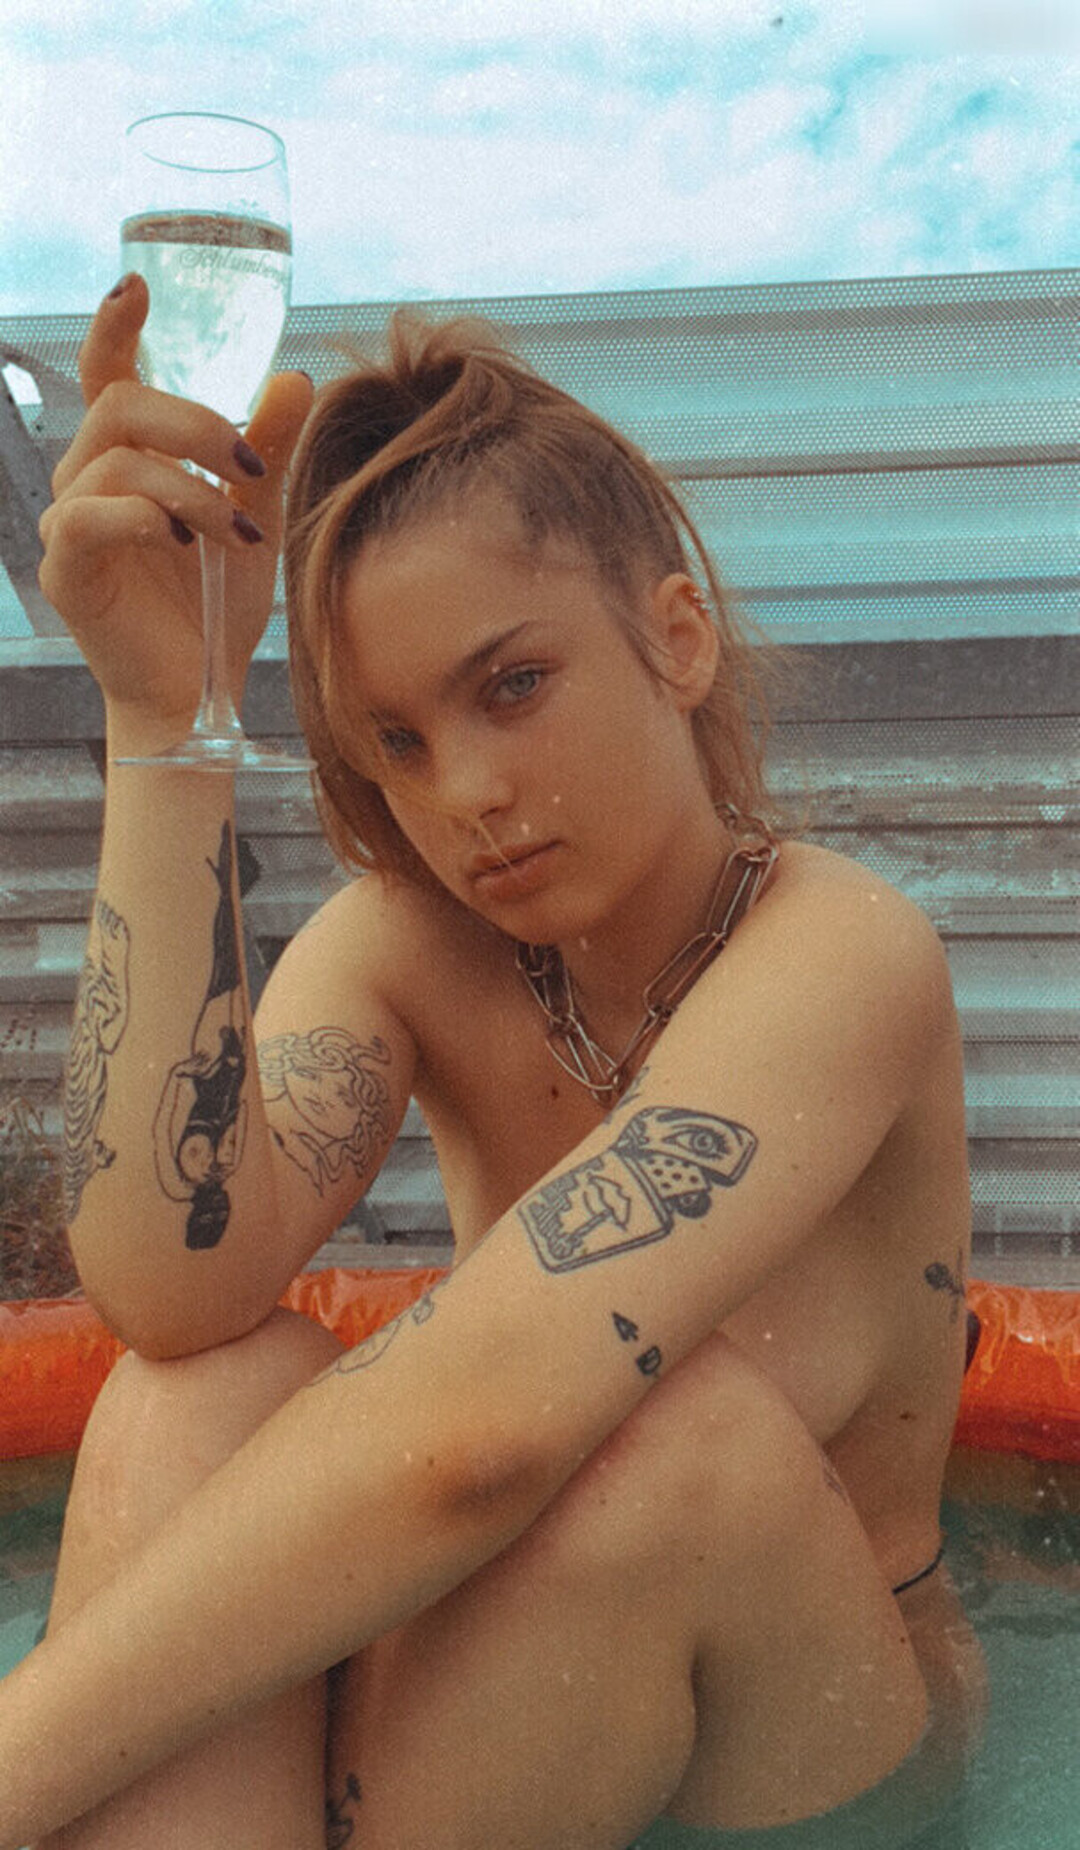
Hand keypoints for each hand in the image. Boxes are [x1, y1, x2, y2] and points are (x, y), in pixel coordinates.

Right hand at [38, 273, 313, 751]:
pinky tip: (187, 542)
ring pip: (117, 461)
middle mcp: (87, 476)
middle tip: (248, 465)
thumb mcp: (254, 513)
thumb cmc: (215, 603)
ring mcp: (69, 522)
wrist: (197, 688)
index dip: (114, 325)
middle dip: (193, 423)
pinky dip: (146, 519)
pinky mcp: (66, 569)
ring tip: (239, 532)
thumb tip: (295, 376)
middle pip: (120, 402)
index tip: (136, 286)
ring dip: (191, 489)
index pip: (108, 372)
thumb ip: (265, 448)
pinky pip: (91, 516)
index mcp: (128, 455)